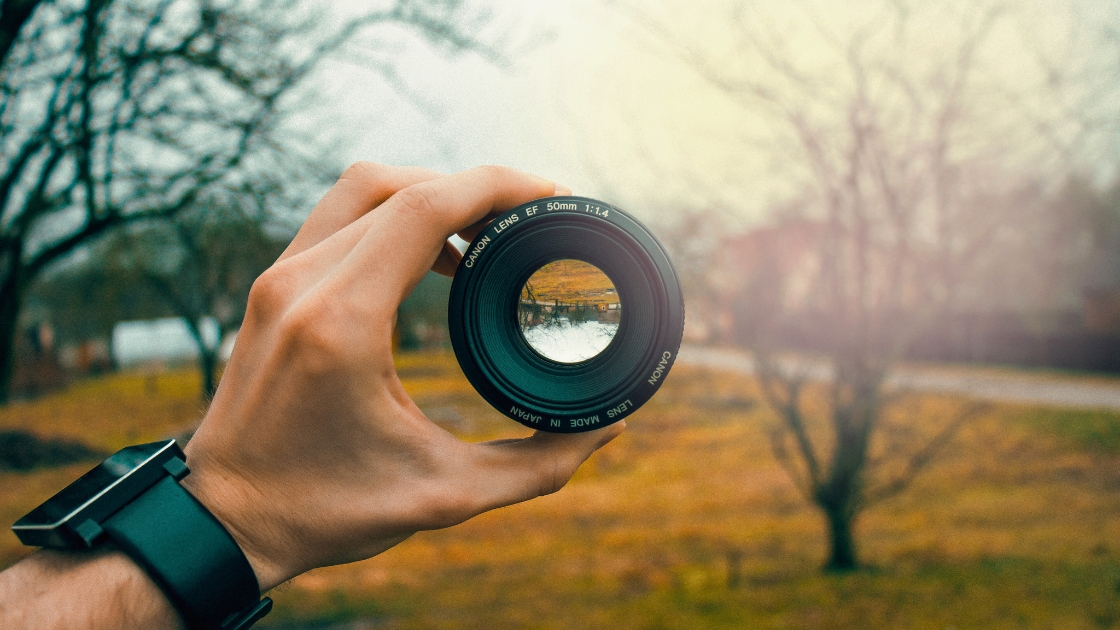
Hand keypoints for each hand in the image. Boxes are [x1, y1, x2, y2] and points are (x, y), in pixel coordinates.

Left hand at [181, 164, 623, 590]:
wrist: (221, 521)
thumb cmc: (324, 512)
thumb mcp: (443, 497)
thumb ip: (536, 466)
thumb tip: (607, 431)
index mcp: (341, 323)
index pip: (425, 207)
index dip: (498, 186)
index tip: (551, 195)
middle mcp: (302, 284)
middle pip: (399, 184)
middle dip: (474, 188)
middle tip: (528, 217)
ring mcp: (278, 279)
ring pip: (363, 189)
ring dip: (429, 193)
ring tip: (484, 234)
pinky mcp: (271, 287)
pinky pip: (338, 217)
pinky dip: (391, 215)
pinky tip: (431, 255)